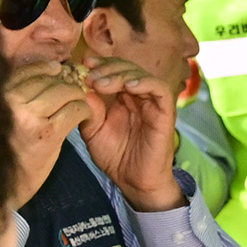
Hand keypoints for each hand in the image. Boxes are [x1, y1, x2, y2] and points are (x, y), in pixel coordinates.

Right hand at [7, 66, 93, 204]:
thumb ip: (11, 102)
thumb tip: (36, 86)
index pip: (24, 72)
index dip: (43, 69)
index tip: (56, 69)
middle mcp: (10, 103)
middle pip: (46, 79)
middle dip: (64, 81)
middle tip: (75, 87)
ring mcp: (29, 117)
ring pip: (63, 91)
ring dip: (76, 95)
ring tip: (81, 102)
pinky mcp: (47, 134)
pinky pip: (75, 110)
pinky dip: (84, 110)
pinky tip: (84, 115)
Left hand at [76, 56, 182, 211]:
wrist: (134, 181)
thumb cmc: (115, 157)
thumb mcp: (93, 130)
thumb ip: (89, 109)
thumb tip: (82, 87)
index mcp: (121, 99)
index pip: (114, 71)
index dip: (100, 64)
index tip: (82, 65)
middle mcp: (138, 98)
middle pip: (127, 68)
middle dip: (107, 68)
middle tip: (90, 76)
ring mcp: (152, 105)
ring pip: (142, 75)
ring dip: (121, 74)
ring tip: (102, 84)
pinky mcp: (165, 114)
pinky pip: (160, 91)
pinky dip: (145, 83)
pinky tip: (128, 87)